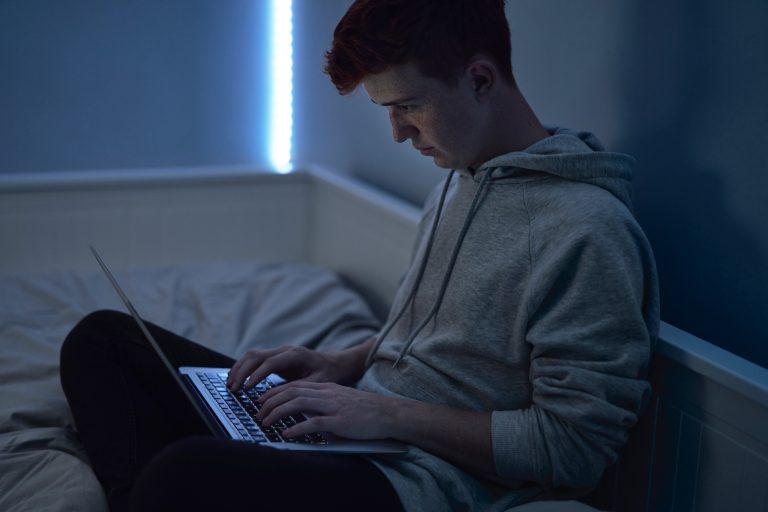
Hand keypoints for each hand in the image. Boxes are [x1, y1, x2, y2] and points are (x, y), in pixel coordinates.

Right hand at [227, 344, 366, 391]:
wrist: (335, 363)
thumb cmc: (329, 374)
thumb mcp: (317, 383)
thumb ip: (298, 388)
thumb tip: (277, 397)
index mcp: (295, 355)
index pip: (270, 362)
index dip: (257, 375)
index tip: (247, 388)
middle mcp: (285, 350)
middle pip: (256, 355)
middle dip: (242, 371)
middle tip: (233, 389)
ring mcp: (279, 352)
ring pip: (252, 355)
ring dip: (239, 369)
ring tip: (230, 385)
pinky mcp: (276, 357)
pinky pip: (255, 359)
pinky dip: (243, 368)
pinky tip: (237, 380)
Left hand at [256, 381, 395, 440]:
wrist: (388, 413)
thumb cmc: (366, 410)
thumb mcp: (342, 401)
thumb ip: (324, 404)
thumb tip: (305, 414)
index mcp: (327, 388)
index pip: (295, 385)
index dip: (275, 392)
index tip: (262, 400)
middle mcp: (327, 394)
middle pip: (292, 392)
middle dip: (271, 401)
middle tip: (258, 412)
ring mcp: (333, 406)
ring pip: (298, 404)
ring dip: (278, 413)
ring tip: (266, 422)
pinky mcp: (339, 421)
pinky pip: (314, 423)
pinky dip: (297, 427)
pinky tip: (287, 433)